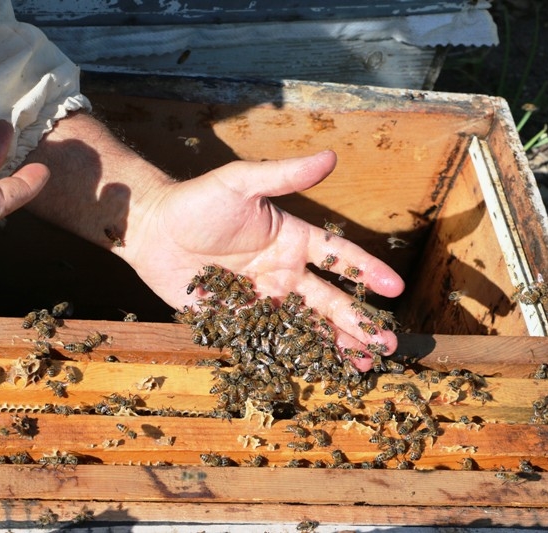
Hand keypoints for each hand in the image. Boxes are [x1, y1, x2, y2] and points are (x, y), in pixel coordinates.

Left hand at [126, 151, 404, 369]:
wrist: (152, 231)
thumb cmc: (196, 202)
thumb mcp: (241, 182)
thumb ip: (284, 175)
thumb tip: (330, 157)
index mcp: (291, 240)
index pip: (338, 255)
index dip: (366, 271)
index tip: (394, 288)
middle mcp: (283, 272)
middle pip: (329, 301)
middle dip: (359, 322)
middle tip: (387, 344)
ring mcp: (263, 300)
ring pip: (307, 326)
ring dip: (336, 344)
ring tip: (364, 363)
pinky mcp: (239, 320)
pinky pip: (272, 340)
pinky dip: (296, 356)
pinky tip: (318, 371)